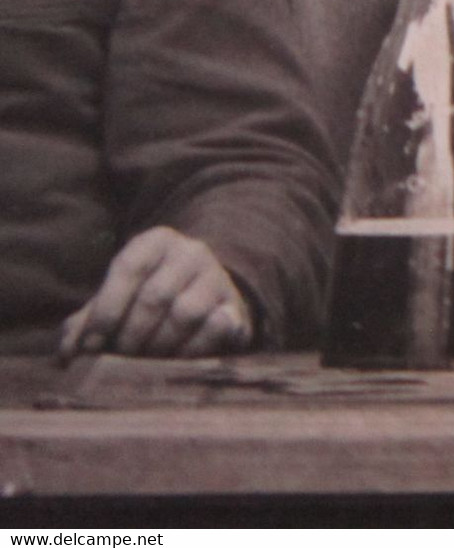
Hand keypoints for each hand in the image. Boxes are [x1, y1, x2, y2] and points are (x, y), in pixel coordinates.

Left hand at [57, 227, 253, 359]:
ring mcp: (219, 278)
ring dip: (159, 345)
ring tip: (147, 360)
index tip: (91, 345)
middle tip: (120, 357)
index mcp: (157, 241)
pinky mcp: (236, 307)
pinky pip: (217, 329)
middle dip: (131, 334)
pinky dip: (193, 349)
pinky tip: (178, 359)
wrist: (204, 297)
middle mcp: (192, 252)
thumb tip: (69, 353)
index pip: (129, 267)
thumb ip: (86, 322)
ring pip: (187, 313)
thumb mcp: (116, 299)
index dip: (106, 309)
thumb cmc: (147, 299)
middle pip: (156, 296)